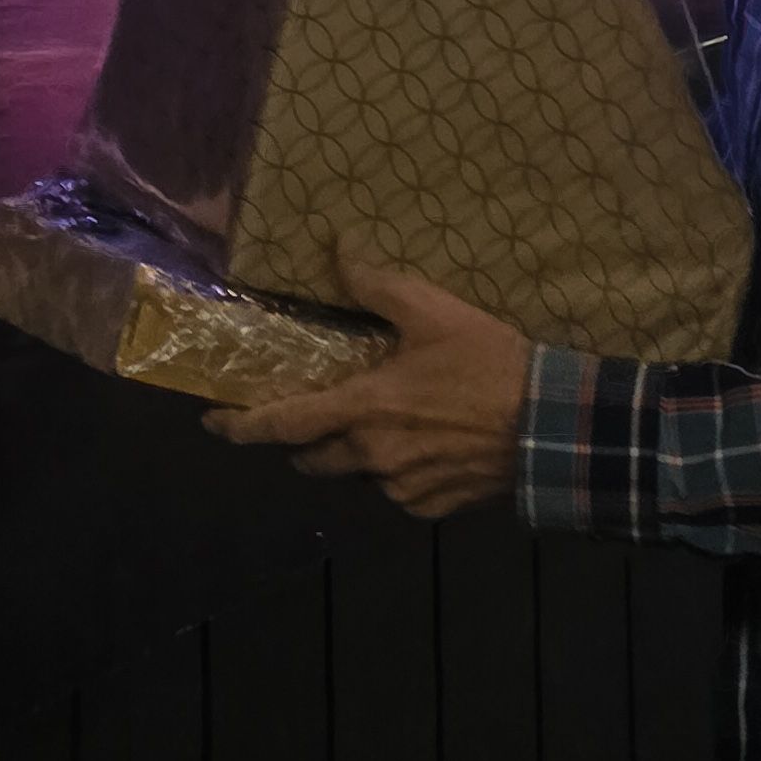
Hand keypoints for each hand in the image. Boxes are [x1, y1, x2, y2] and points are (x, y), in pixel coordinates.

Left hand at [204, 256, 531, 518]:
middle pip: (312, 459)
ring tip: (386, 423)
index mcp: (362, 410)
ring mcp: (402, 490)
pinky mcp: (431, 509)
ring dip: (356, 454)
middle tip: (313, 416)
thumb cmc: (484, 364)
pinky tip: (425, 446)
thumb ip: (378, 285)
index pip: (283, 425)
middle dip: (303, 441)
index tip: (213, 423)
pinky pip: (398, 492)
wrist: (547, 427)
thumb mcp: (432, 311)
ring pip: (358, 475)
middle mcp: (372, 458)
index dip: (242, 427)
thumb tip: (339, 251)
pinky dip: (398, 472)